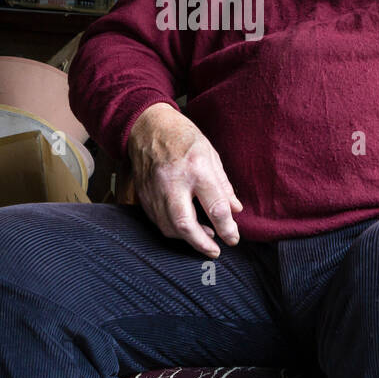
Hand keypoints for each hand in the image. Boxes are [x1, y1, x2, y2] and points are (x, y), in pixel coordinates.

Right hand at [126, 102, 242, 257]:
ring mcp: (155, 190)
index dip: (227, 228)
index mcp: (196, 169)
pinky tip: (184, 227)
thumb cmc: (181, 136)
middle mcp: (173, 182)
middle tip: (215, 251)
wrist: (147, 126)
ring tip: (204, 238)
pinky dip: (173, 229)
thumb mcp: (210, 154)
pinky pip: (158, 221)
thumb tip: (235, 210)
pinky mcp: (144, 195)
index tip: (233, 237)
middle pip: (185, 224)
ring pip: (169, 227)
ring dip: (188, 238)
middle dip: (202, 244)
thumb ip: (223, 185)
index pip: (215, 207)